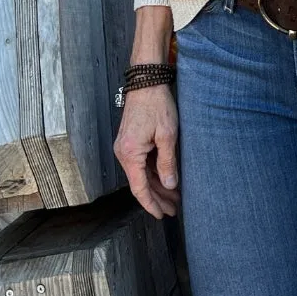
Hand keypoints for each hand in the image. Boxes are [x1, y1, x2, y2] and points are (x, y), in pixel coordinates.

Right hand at [113, 83, 179, 217]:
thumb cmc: (156, 104)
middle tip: (173, 209)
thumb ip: (167, 162)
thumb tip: (169, 185)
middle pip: (140, 183)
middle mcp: (123, 153)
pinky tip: (166, 179)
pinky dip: (153, 173)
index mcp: (129, 154)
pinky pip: (141, 163)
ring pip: (141, 174)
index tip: (162, 215)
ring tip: (173, 197)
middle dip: (157, 197)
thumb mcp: (167, 134)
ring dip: (157, 185)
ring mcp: (125, 147)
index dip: (151, 204)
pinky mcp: (130, 141)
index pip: (139, 189)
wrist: (146, 80)